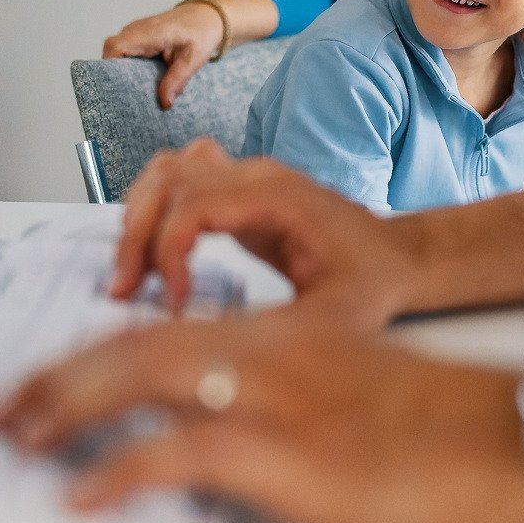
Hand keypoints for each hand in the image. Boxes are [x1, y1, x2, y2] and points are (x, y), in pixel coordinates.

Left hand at [0, 310, 523, 522]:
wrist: (519, 440)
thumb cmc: (451, 432)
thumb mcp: (359, 400)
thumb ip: (291, 401)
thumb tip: (226, 441)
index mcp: (288, 337)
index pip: (170, 330)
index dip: (97, 353)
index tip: (50, 382)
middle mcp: (272, 352)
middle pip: (138, 347)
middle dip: (58, 377)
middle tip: (2, 410)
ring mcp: (277, 397)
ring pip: (143, 378)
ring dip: (66, 407)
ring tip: (18, 438)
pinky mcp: (289, 453)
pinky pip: (177, 453)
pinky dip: (120, 470)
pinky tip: (85, 498)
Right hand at [103, 3, 224, 109]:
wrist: (206, 16)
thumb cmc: (201, 33)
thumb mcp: (193, 59)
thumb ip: (177, 80)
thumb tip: (164, 104)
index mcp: (151, 32)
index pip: (116, 46)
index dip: (110, 67)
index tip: (117, 87)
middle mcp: (137, 29)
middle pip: (111, 51)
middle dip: (115, 74)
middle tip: (127, 95)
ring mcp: (134, 32)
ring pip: (115, 52)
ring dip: (121, 71)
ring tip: (133, 90)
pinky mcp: (136, 37)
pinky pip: (123, 51)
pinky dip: (127, 66)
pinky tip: (139, 80)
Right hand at [110, 139, 420, 328]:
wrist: (400, 258)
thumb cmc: (374, 282)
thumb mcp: (334, 318)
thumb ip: (279, 331)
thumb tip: (215, 350)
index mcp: (281, 198)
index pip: (195, 205)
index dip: (168, 252)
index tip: (169, 301)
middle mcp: (259, 176)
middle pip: (169, 180)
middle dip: (136, 236)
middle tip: (123, 290)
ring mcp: (248, 179)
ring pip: (167, 171)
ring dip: (137, 218)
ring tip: (130, 275)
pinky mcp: (240, 194)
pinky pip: (180, 181)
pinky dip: (154, 211)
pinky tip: (153, 256)